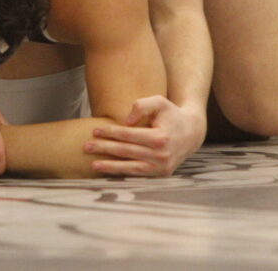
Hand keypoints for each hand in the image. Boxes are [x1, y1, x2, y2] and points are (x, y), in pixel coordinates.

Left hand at [84, 95, 205, 176]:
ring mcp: (161, 167)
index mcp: (160, 137)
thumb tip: (126, 121)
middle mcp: (161, 155)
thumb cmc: (171, 114)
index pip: (129, 135)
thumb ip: (142, 105)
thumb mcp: (160, 102)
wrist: (191, 133)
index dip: (110, 133)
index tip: (94, 130)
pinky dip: (121, 173)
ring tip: (93, 163)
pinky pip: (137, 174)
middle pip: (126, 151)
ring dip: (109, 165)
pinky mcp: (161, 174)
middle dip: (104, 148)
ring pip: (130, 167)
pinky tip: (108, 170)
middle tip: (86, 146)